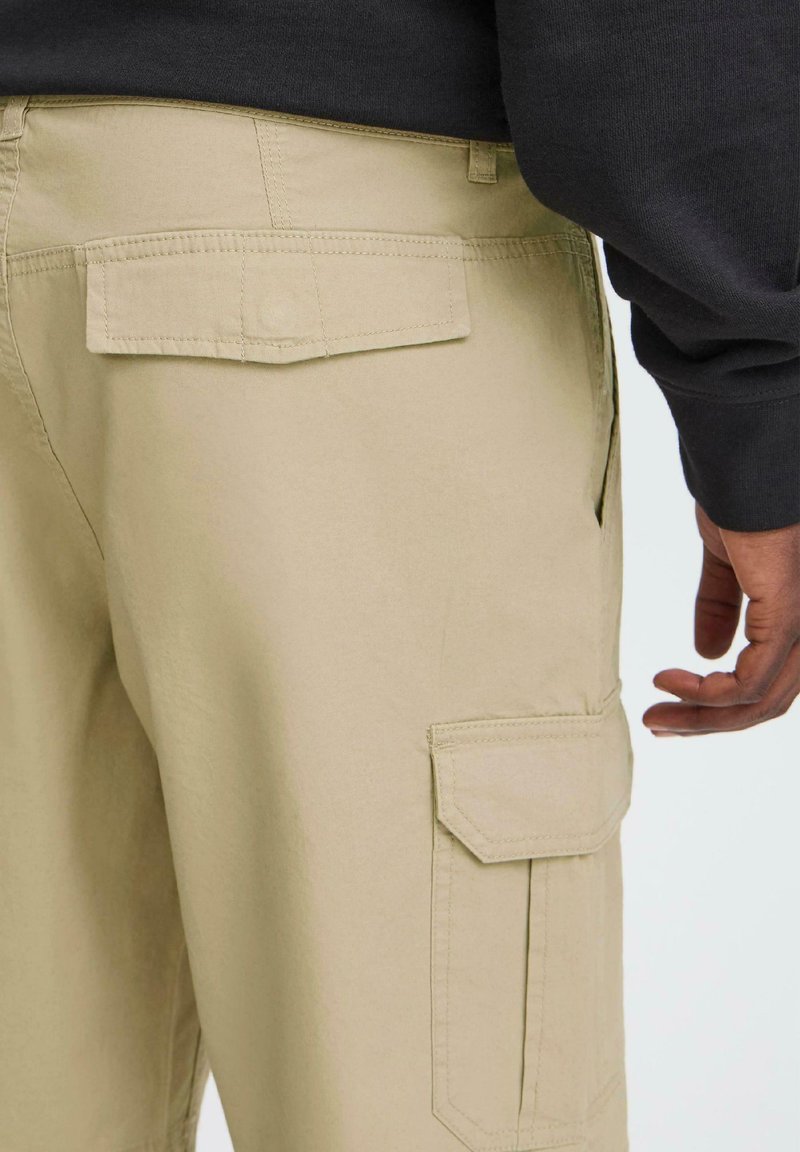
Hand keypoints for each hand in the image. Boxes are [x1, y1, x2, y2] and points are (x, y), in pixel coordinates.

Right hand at [643, 503, 799, 735]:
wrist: (743, 460)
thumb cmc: (739, 496)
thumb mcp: (726, 562)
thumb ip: (720, 605)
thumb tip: (707, 652)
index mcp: (797, 611)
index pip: (771, 679)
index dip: (722, 704)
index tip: (671, 706)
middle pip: (768, 700)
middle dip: (708, 722)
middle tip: (659, 725)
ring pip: (760, 699)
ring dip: (702, 716)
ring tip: (657, 715)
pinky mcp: (787, 614)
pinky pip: (749, 680)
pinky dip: (706, 693)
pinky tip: (671, 680)